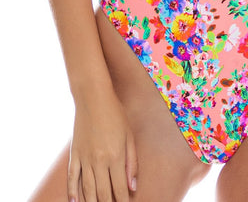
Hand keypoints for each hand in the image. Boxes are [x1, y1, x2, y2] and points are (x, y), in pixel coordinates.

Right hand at [67, 86, 138, 201]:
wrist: (93, 98)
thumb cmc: (116, 114)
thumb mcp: (130, 136)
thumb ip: (132, 162)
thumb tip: (133, 187)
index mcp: (116, 157)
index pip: (119, 189)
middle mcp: (99, 161)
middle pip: (103, 193)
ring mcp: (84, 158)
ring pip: (87, 190)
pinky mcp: (74, 154)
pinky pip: (72, 178)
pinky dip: (72, 192)